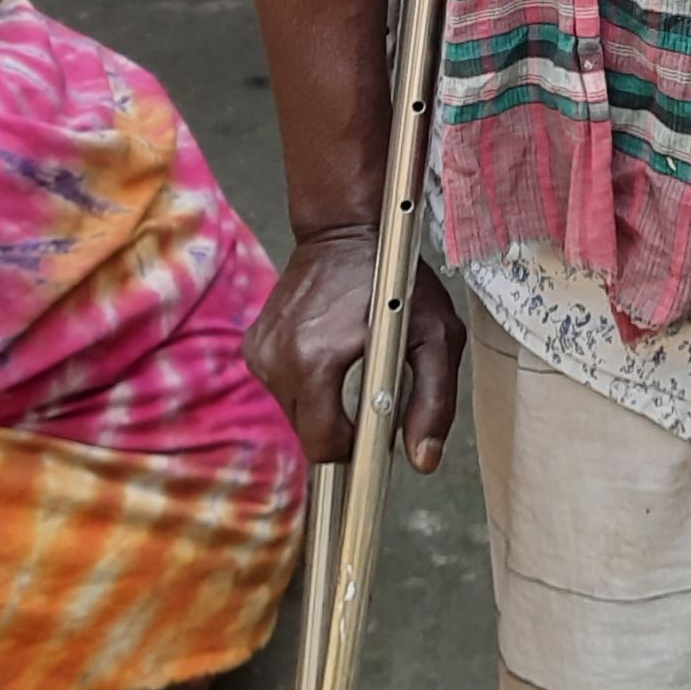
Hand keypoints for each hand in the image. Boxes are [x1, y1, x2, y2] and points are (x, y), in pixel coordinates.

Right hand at [243, 224, 463, 473]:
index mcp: (317, 361)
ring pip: (295, 413)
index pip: (324, 445)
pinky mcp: (255, 344)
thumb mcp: (435, 335)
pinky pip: (283, 388)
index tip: (376, 436)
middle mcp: (280, 358)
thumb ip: (434, 401)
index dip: (355, 450)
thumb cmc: (394, 276)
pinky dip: (307, 384)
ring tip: (350, 368)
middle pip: (308, 433)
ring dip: (324, 405)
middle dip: (341, 428)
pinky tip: (329, 354)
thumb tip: (422, 460)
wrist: (343, 229)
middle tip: (371, 398)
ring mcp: (262, 351)